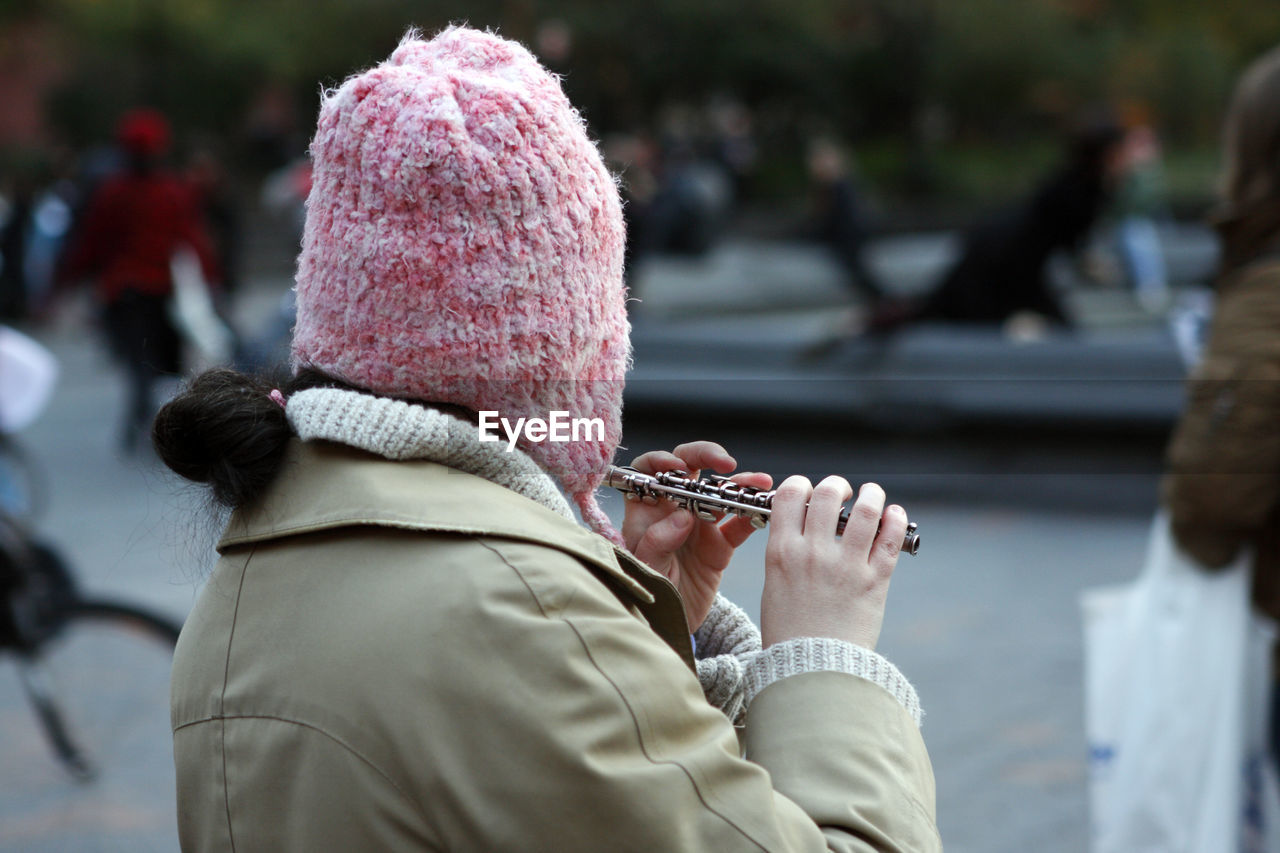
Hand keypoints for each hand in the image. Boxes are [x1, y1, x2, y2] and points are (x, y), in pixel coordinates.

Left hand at [622, 442, 771, 631]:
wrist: (668, 626)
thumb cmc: (645, 593)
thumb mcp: (644, 570)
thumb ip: (657, 543)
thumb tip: (681, 517)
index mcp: (646, 511)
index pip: (648, 471)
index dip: (660, 461)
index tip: (677, 467)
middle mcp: (673, 509)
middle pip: (688, 468)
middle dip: (706, 456)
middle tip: (724, 463)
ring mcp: (699, 524)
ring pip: (720, 492)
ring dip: (740, 484)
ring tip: (758, 483)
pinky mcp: (721, 545)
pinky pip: (740, 524)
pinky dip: (753, 515)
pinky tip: (765, 507)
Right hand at [760, 476, 907, 650]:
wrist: (812, 670)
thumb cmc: (790, 632)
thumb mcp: (774, 585)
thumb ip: (788, 553)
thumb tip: (805, 529)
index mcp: (781, 552)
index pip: (789, 495)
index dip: (801, 484)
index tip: (810, 491)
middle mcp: (812, 552)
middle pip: (827, 493)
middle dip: (837, 486)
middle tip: (843, 493)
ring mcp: (845, 565)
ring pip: (865, 509)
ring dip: (872, 495)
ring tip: (873, 496)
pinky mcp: (874, 581)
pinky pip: (889, 538)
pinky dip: (894, 519)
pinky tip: (893, 516)